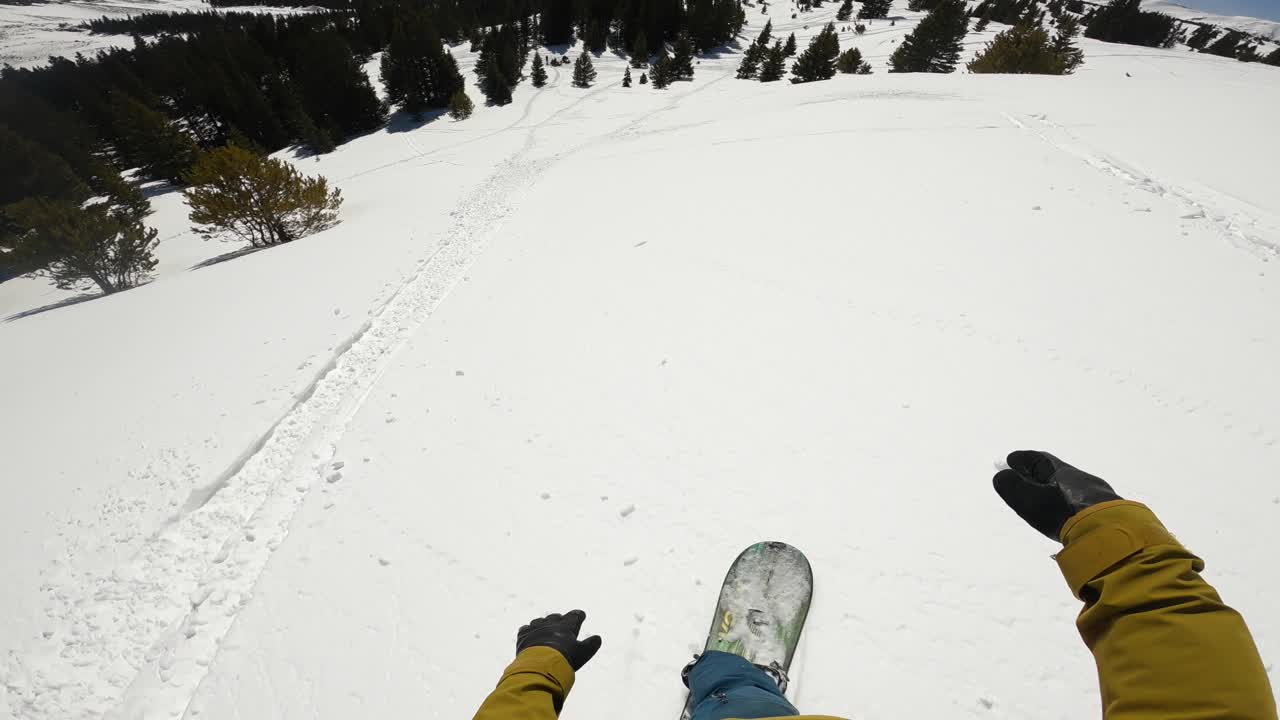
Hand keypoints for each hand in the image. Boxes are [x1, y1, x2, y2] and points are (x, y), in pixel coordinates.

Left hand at [516, 610, 601, 670]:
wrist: (540, 664)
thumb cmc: (565, 658)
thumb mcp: (583, 653)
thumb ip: (591, 645)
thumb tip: (598, 638)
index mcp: (566, 626)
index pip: (574, 616)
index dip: (578, 615)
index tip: (581, 614)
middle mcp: (551, 624)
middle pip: (555, 617)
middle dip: (559, 619)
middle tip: (561, 620)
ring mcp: (536, 629)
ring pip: (539, 622)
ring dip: (542, 624)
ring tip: (544, 627)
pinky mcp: (523, 636)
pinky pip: (525, 629)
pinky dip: (528, 631)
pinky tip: (528, 633)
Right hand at [993, 450, 1120, 540]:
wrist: (1109, 532)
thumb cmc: (1063, 513)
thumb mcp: (1030, 500)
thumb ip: (1012, 487)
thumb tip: (1002, 475)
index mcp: (1059, 471)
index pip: (1037, 459)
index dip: (1021, 459)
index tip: (1010, 461)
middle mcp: (1079, 477)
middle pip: (1054, 472)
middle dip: (1037, 475)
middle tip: (1024, 481)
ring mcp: (1095, 493)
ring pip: (1068, 488)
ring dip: (1053, 491)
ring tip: (1044, 502)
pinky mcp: (1106, 510)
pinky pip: (1080, 502)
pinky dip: (1067, 504)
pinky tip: (1066, 515)